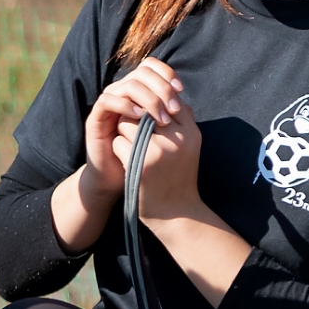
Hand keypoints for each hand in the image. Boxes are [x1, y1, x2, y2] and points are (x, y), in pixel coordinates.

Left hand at [97, 59, 206, 220]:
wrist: (176, 215)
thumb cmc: (178, 177)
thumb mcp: (188, 147)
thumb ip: (182, 121)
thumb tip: (171, 92)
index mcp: (191, 132)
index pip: (166, 100)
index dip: (151, 108)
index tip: (147, 122)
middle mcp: (178, 138)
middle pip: (143, 108)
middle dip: (135, 119)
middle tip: (137, 137)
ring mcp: (160, 149)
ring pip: (127, 123)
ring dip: (124, 135)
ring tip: (134, 151)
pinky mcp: (141, 162)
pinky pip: (118, 141)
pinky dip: (118, 151)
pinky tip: (128, 163)